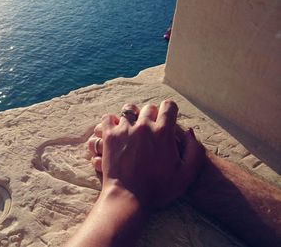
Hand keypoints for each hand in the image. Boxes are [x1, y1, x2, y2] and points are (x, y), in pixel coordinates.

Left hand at [87, 100, 204, 208]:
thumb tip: (188, 131)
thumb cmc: (159, 189)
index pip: (168, 106)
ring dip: (132, 117)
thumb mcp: (187, 174)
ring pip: (128, 110)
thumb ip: (195, 150)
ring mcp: (124, 130)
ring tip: (132, 129)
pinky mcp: (109, 136)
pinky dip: (111, 121)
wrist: (129, 198)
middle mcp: (144, 126)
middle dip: (151, 116)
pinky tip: (116, 131)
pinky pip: (108, 118)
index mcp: (164, 132)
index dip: (169, 111)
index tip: (167, 119)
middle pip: (148, 108)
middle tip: (150, 129)